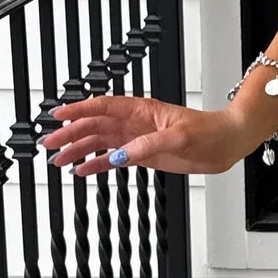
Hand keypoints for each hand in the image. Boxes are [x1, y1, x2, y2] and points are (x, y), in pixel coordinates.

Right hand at [41, 93, 252, 177]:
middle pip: (95, 126)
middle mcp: (136, 123)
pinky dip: (97, 164)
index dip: (78, 110)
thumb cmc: (210, 131)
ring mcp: (138, 139)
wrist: (227, 143)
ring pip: (101, 142)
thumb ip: (147, 146)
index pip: (103, 107)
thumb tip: (120, 156)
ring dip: (79, 150)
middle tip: (50, 144)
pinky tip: (82, 170)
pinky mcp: (143, 155)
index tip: (57, 115)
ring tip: (59, 160)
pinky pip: (114, 158)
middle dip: (71, 134)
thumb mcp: (179, 137)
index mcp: (142, 110)